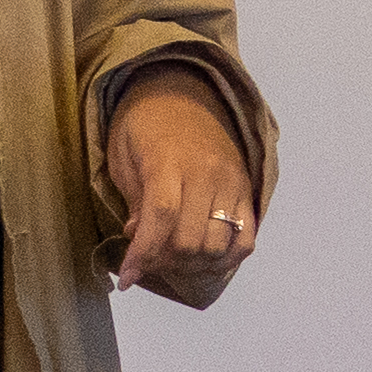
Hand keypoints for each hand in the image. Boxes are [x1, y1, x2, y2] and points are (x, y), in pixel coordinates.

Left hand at [102, 62, 256, 302]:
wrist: (182, 92)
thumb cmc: (143, 125)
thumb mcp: (123, 156)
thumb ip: (135, 199)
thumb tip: (138, 239)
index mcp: (169, 160)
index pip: (161, 217)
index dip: (143, 254)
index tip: (126, 278)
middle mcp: (207, 173)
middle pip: (191, 239)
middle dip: (164, 262)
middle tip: (146, 260)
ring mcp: (232, 183)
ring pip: (218, 246)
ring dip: (191, 264)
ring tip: (170, 257)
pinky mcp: (247, 191)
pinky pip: (246, 239)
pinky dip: (225, 258)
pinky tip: (203, 258)